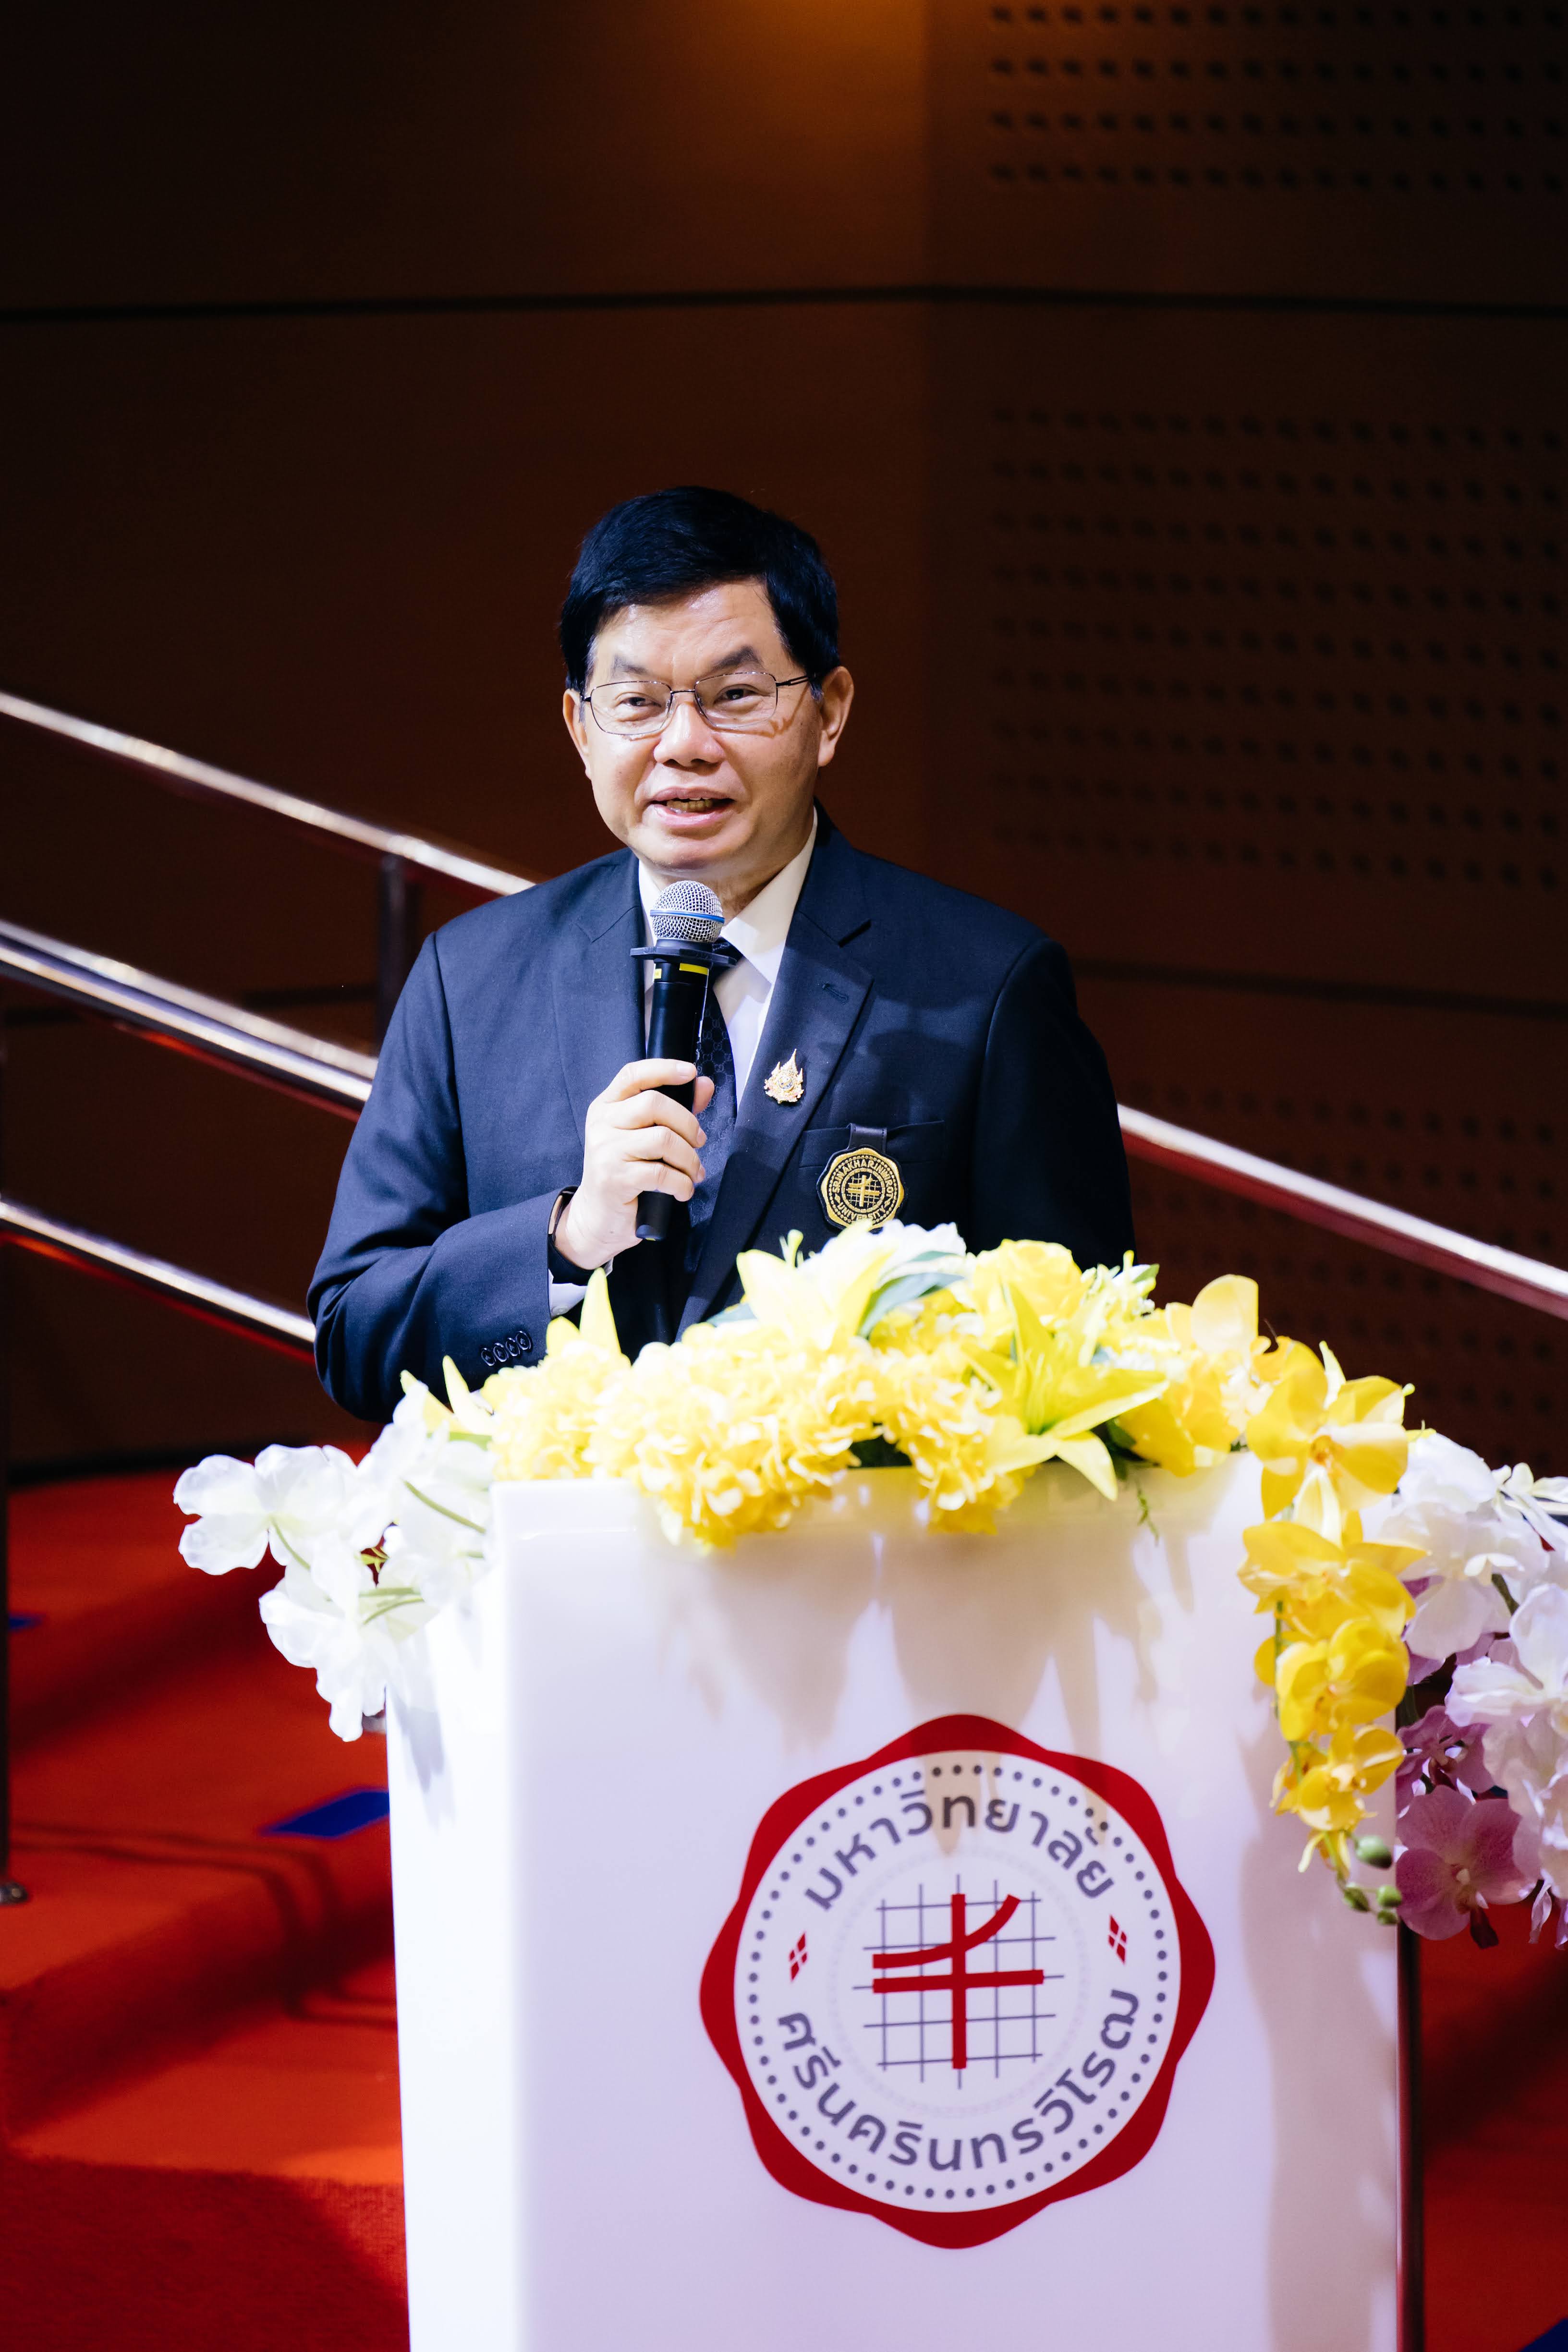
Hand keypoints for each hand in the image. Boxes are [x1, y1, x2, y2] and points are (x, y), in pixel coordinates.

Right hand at [553, 1058, 716, 1269]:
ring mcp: (605, 1151)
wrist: (598, 1217)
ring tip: (694, 1173)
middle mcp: (602, 1124)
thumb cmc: (625, 1172)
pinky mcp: (614, 1179)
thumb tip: (705, 1085)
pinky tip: (684, 1191)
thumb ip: (674, 1110)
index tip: (691, 1072)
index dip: (664, 1069)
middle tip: (698, 1141)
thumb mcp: (643, 1137)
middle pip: (654, 1104)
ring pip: (662, 1139)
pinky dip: (682, 1183)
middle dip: (687, 1123)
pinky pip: (661, 1174)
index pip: (633, 1075)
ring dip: (689, 1158)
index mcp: (606, 1106)